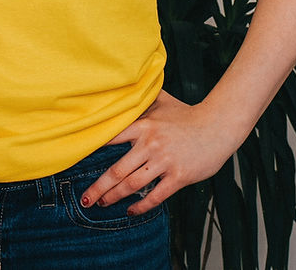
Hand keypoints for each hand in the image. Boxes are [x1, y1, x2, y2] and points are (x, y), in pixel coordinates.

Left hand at [80, 91, 236, 214]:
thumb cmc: (188, 114)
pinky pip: (155, 196)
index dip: (92, 150)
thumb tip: (128, 84)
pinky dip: (141, 206)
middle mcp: (150, 144)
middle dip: (99, 187)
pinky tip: (131, 211)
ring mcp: (164, 161)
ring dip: (114, 197)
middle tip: (86, 198)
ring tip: (102, 204)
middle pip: (117, 170)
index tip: (77, 161)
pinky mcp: (178, 177)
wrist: (218, 126)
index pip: (111, 138)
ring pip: (132, 185)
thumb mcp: (163, 101)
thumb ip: (144, 98)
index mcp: (144, 125)